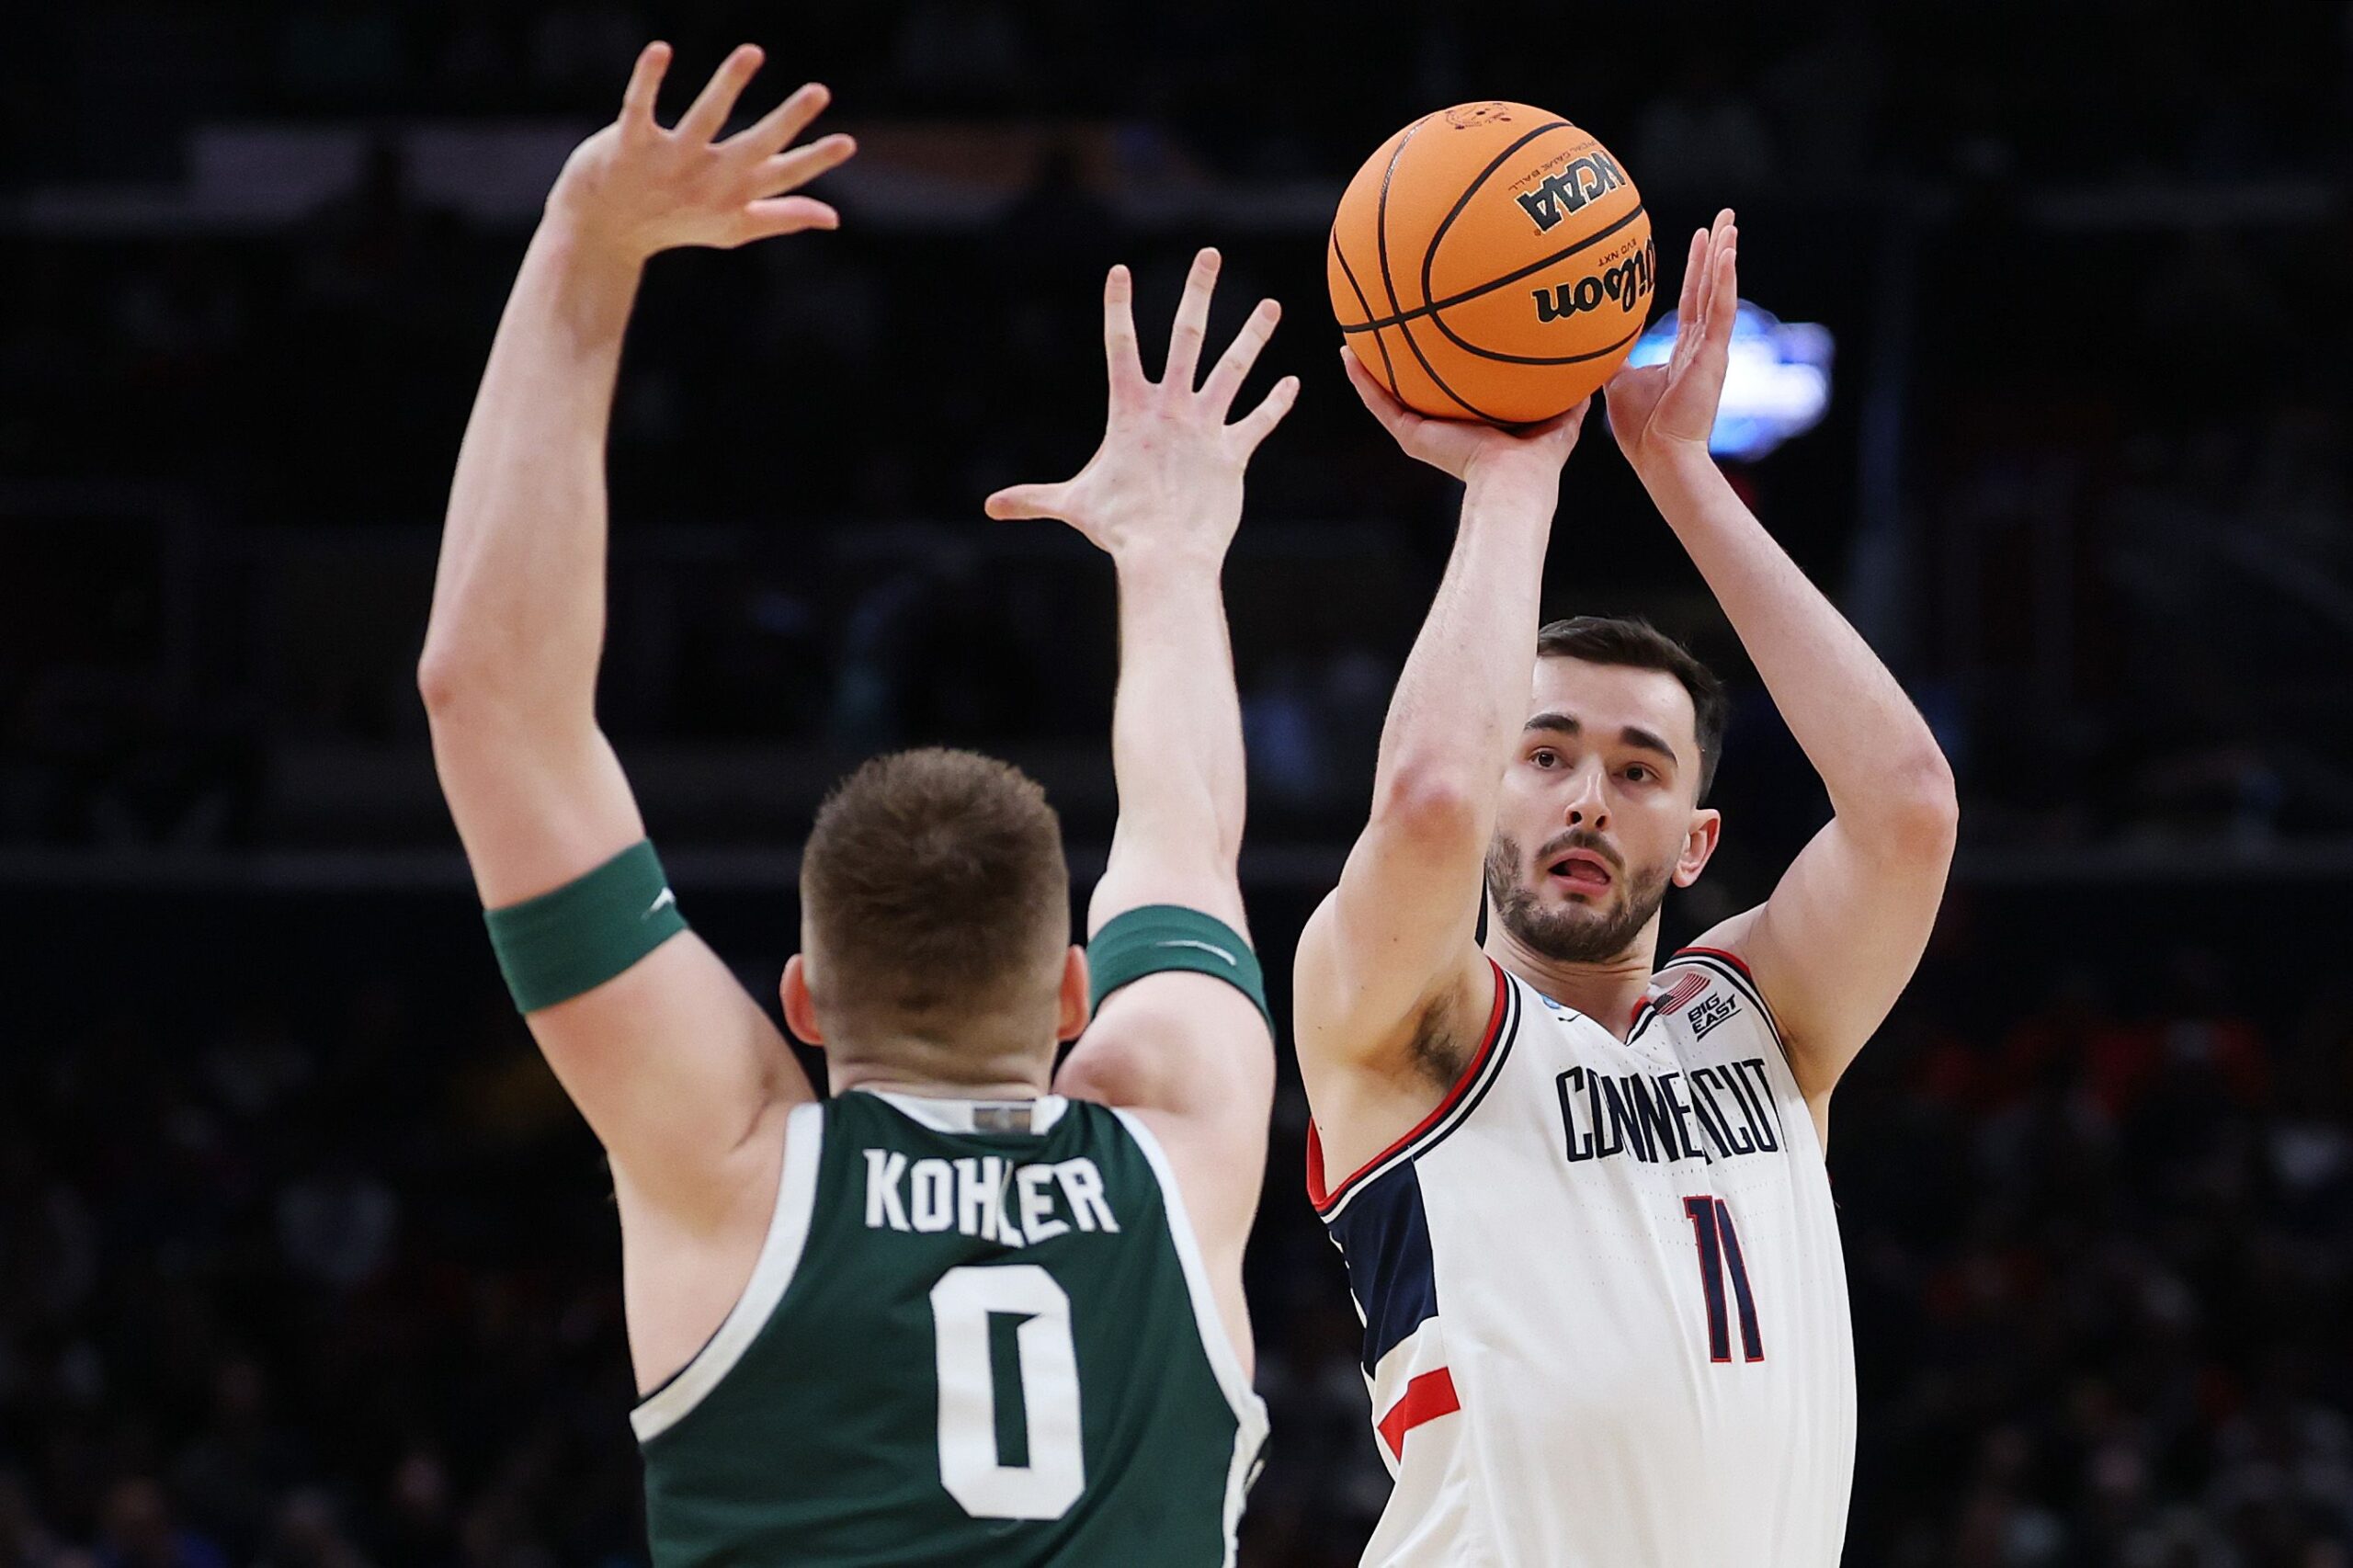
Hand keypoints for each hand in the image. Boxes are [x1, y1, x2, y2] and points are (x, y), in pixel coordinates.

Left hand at [545, 42, 855, 261]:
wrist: (603, 230)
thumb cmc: (675, 222)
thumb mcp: (733, 227)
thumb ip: (783, 216)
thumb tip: (834, 218)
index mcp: (734, 195)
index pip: (783, 177)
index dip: (815, 161)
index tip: (847, 142)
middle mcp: (706, 180)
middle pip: (754, 148)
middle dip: (787, 120)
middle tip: (819, 91)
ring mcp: (668, 163)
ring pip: (702, 120)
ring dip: (727, 85)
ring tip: (752, 52)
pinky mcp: (628, 145)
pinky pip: (639, 107)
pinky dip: (648, 79)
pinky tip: (661, 49)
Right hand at [986, 250, 1299, 564]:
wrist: (1165, 552)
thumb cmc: (1118, 528)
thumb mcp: (1072, 505)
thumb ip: (1033, 499)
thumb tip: (990, 508)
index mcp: (1131, 410)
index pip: (1121, 345)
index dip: (1118, 306)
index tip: (1120, 270)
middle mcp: (1172, 407)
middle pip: (1187, 335)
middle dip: (1197, 291)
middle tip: (1209, 254)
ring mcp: (1206, 426)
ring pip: (1234, 368)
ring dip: (1254, 335)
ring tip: (1272, 305)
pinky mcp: (1233, 452)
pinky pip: (1260, 421)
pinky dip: (1277, 403)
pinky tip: (1293, 383)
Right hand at [1339, 348, 1587, 488]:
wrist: (1513, 482)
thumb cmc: (1538, 459)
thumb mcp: (1561, 414)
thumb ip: (1574, 392)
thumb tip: (1597, 365)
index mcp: (1473, 424)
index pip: (1454, 392)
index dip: (1444, 369)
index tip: (1437, 341)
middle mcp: (1443, 427)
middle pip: (1415, 390)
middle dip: (1402, 364)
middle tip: (1388, 333)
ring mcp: (1423, 431)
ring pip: (1388, 395)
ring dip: (1370, 368)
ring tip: (1353, 339)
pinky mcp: (1411, 435)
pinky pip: (1379, 403)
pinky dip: (1361, 379)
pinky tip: (1347, 352)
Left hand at [1604, 208, 1736, 472]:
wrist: (1659, 457)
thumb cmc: (1640, 429)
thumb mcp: (1618, 383)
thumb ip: (1613, 358)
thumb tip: (1588, 340)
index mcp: (1685, 349)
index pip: (1693, 298)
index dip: (1697, 268)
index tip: (1700, 239)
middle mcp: (1702, 344)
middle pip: (1711, 286)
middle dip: (1718, 251)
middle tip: (1725, 218)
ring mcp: (1710, 349)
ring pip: (1719, 292)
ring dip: (1724, 256)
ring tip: (1729, 223)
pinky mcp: (1714, 356)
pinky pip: (1720, 310)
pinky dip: (1725, 280)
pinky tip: (1727, 252)